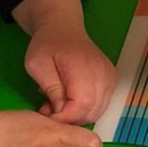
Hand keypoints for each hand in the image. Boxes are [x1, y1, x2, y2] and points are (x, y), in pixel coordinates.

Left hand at [13, 0, 116, 124]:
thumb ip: (51, 89)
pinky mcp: (110, 81)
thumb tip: (61, 112)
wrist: (63, 28)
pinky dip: (85, 109)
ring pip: (97, 112)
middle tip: (48, 109)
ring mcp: (109, 77)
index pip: (82, 104)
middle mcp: (102, 73)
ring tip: (57, 104)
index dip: (65, 118)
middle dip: (69, 118)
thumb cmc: (47, 45)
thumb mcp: (37, 65)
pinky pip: (100, 105)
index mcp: (83, 66)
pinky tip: (69, 100)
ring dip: (76, 115)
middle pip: (92, 111)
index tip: (47, 116)